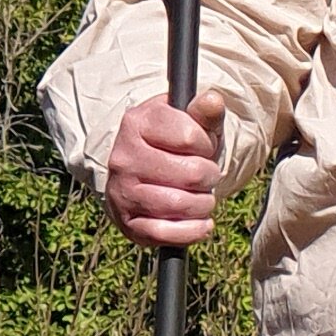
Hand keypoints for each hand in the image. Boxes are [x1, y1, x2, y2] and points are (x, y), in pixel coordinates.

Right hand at [105, 94, 227, 248]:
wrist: (141, 174)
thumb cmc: (173, 146)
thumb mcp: (188, 122)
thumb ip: (204, 112)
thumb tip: (214, 101)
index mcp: (137, 123)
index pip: (192, 137)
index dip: (207, 145)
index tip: (202, 147)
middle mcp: (124, 157)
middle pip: (192, 173)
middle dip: (210, 176)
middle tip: (205, 175)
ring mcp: (122, 191)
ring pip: (181, 204)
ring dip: (204, 204)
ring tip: (202, 197)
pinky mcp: (128, 222)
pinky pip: (166, 234)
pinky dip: (192, 232)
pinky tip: (201, 223)